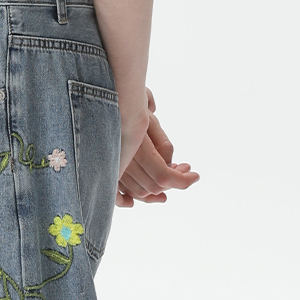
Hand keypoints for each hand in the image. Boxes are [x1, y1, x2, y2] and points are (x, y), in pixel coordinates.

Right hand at [116, 88, 197, 206]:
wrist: (103, 99)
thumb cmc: (128, 105)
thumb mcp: (150, 121)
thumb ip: (163, 146)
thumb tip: (169, 164)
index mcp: (138, 149)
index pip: (164, 176)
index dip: (183, 180)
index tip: (195, 175)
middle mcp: (123, 162)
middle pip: (154, 187)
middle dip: (173, 182)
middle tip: (183, 168)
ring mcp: (112, 168)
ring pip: (138, 192)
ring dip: (156, 189)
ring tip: (169, 172)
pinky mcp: (105, 170)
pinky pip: (116, 194)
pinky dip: (128, 199)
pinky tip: (137, 199)